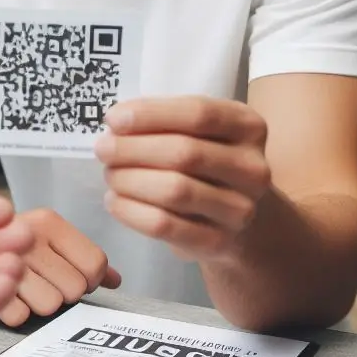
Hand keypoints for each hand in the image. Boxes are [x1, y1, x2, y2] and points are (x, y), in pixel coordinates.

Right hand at [0, 208, 120, 327]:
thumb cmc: (17, 246)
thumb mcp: (53, 241)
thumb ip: (86, 258)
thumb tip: (116, 280)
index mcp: (49, 221)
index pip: (96, 264)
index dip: (90, 279)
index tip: (74, 275)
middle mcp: (27, 237)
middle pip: (75, 289)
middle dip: (64, 293)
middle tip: (46, 282)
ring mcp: (4, 261)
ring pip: (51, 306)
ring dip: (40, 305)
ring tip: (26, 290)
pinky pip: (20, 317)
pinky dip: (17, 313)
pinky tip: (9, 298)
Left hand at [94, 96, 270, 264]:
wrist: (237, 216)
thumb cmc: (208, 161)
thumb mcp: (201, 131)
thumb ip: (166, 120)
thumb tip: (117, 122)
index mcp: (248, 126)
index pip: (198, 113)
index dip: (150, 114)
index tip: (113, 118)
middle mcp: (253, 167)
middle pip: (184, 153)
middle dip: (133, 149)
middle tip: (103, 148)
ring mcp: (241, 208)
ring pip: (175, 191)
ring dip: (130, 180)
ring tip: (109, 174)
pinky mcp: (219, 242)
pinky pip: (166, 226)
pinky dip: (131, 212)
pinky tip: (114, 201)